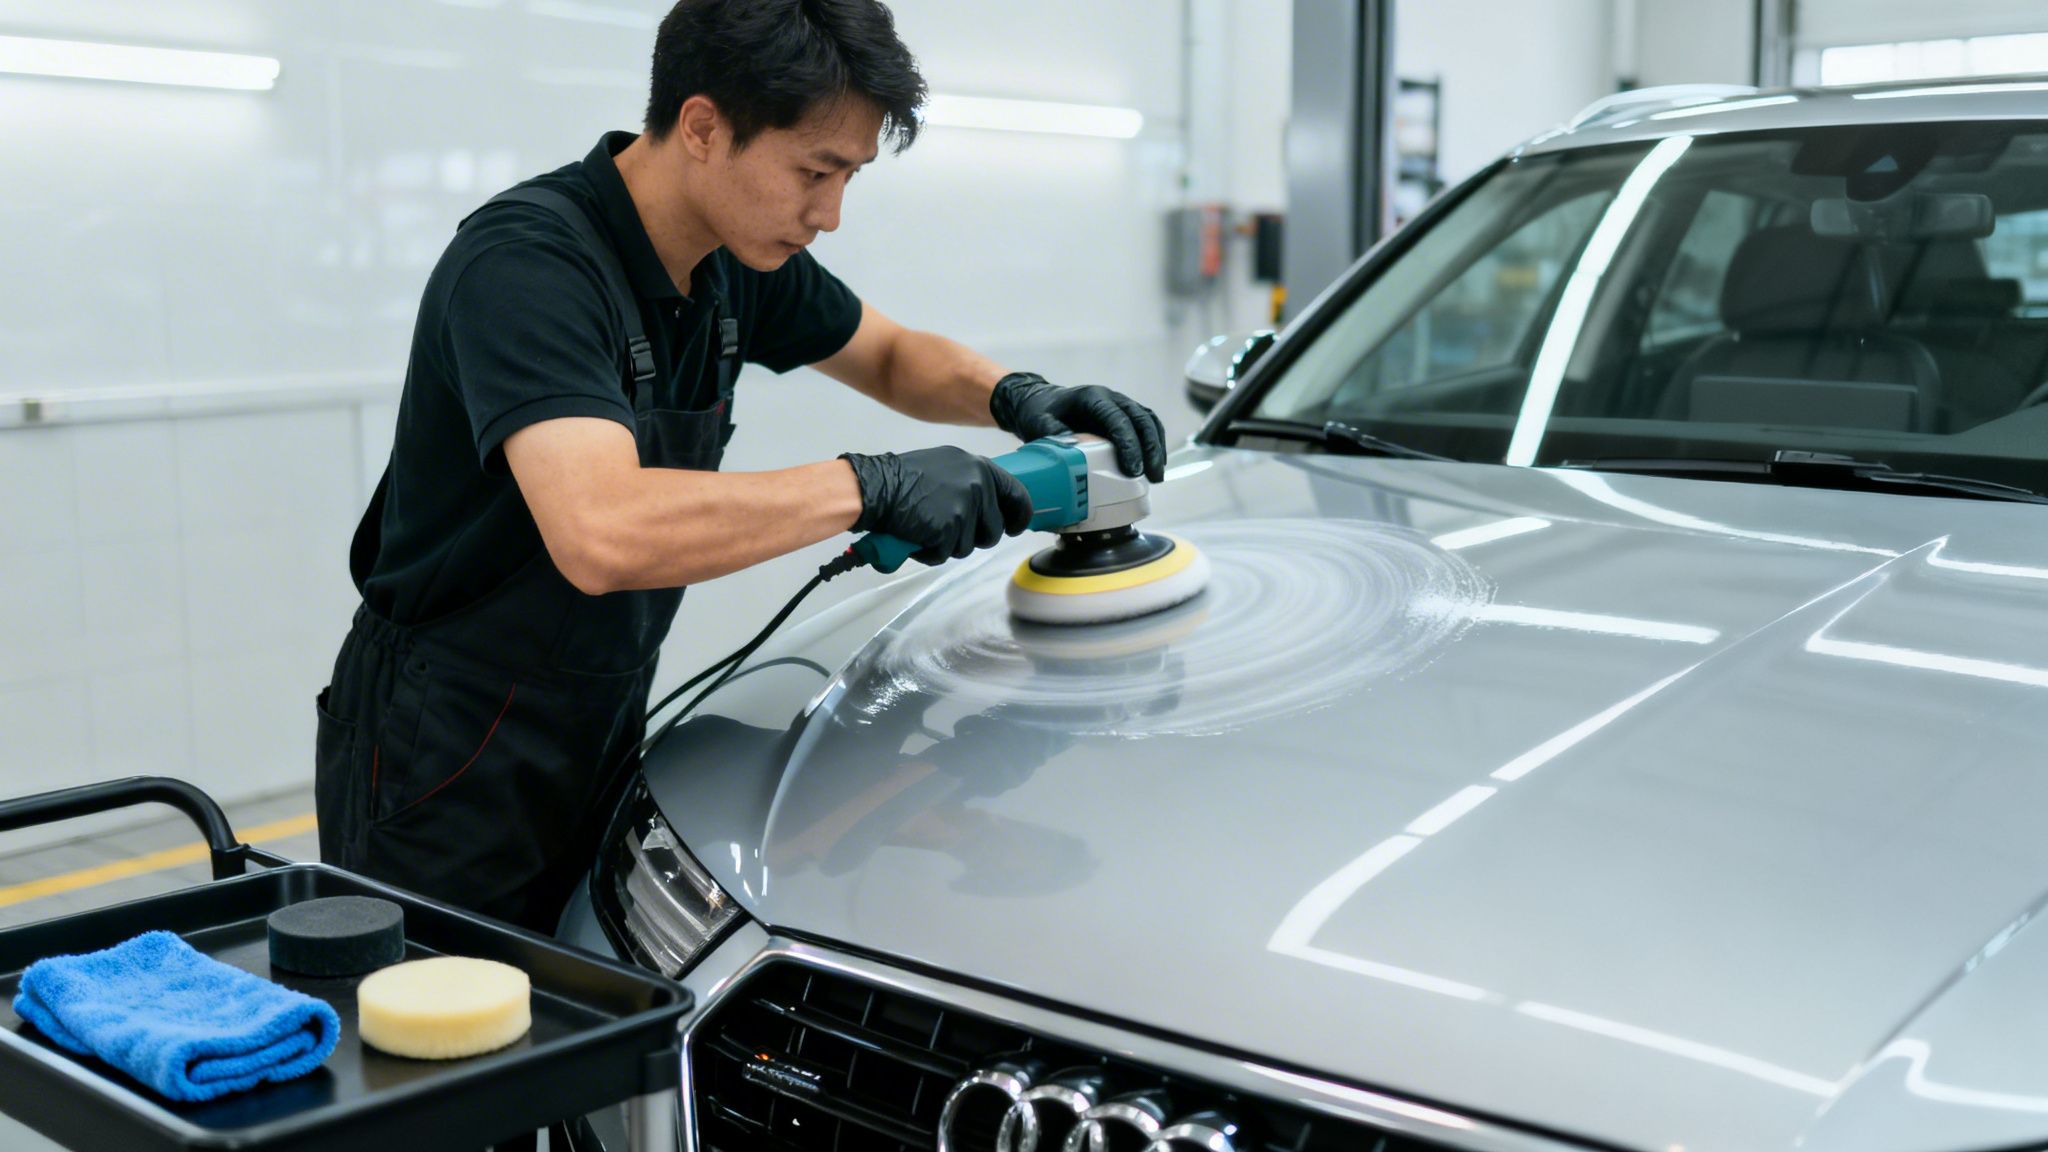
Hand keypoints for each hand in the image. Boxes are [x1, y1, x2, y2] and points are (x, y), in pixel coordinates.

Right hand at [841, 447, 1033, 563]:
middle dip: (974, 537)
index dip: (1019, 517)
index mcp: (980, 468)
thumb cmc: (903, 479)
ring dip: (948, 545)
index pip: (1016, 496)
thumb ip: (970, 483)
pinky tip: (916, 536)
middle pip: (993, 530)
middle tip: (949, 531)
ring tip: (926, 528)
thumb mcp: (946, 468)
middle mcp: (978, 486)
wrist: (875, 488)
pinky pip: (944, 554)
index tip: (1014, 527)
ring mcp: (965, 508)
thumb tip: (988, 507)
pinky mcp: (949, 529)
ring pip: (968, 546)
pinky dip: (929, 552)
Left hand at [989, 372, 1167, 481]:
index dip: (1129, 443)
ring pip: (1149, 422)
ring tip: (1157, 475)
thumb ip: (1052, 433)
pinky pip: (1146, 427)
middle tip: (1152, 476)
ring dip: (1156, 448)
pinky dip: (1154, 445)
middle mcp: (1112, 398)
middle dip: (1150, 448)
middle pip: (1141, 419)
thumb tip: (1073, 449)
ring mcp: (1121, 406)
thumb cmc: (1039, 412)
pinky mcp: (1124, 416)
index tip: (1132, 468)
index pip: (1118, 418)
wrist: (1040, 402)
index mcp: (1093, 397)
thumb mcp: (1038, 422)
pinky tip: (1154, 465)